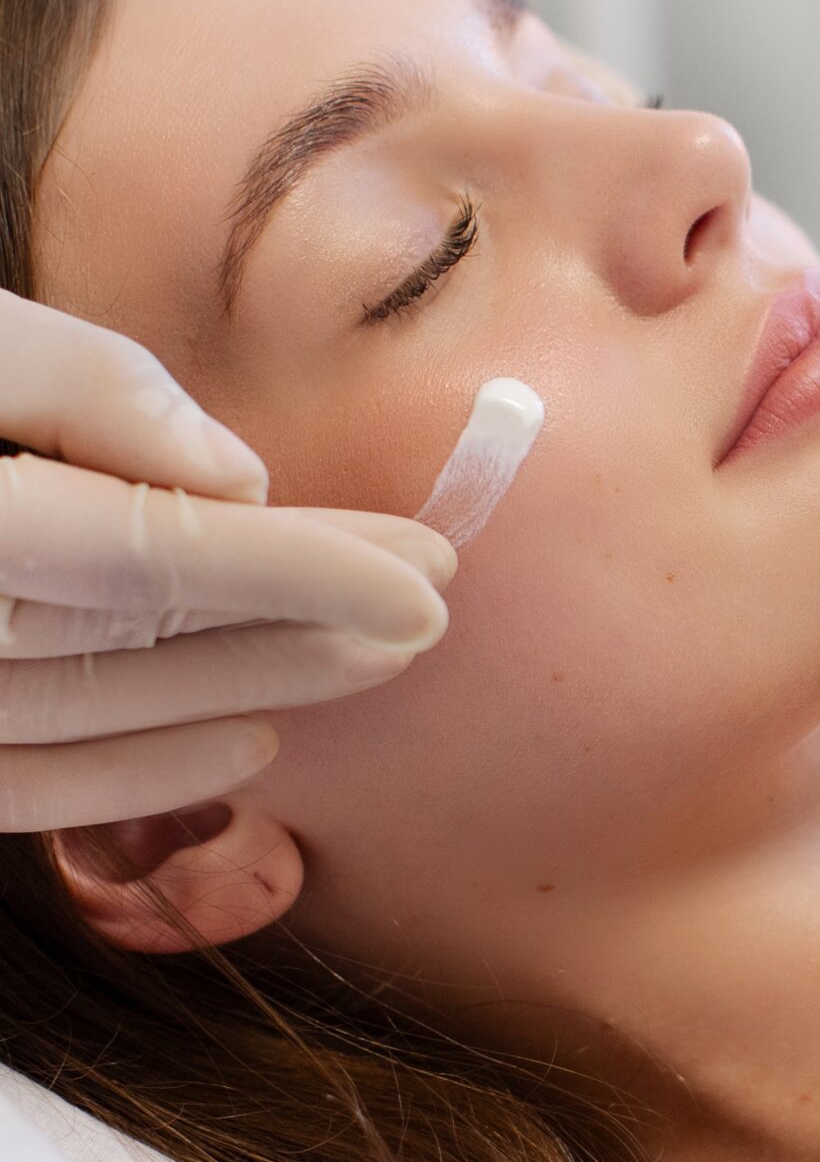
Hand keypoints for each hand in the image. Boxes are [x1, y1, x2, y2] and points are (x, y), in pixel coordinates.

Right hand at [0, 288, 454, 831]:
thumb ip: (73, 378)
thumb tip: (233, 474)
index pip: (153, 551)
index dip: (305, 565)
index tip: (436, 573)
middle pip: (142, 638)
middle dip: (306, 625)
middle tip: (436, 611)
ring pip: (94, 716)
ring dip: (247, 694)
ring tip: (374, 666)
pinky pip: (15, 783)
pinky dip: (138, 771)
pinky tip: (251, 747)